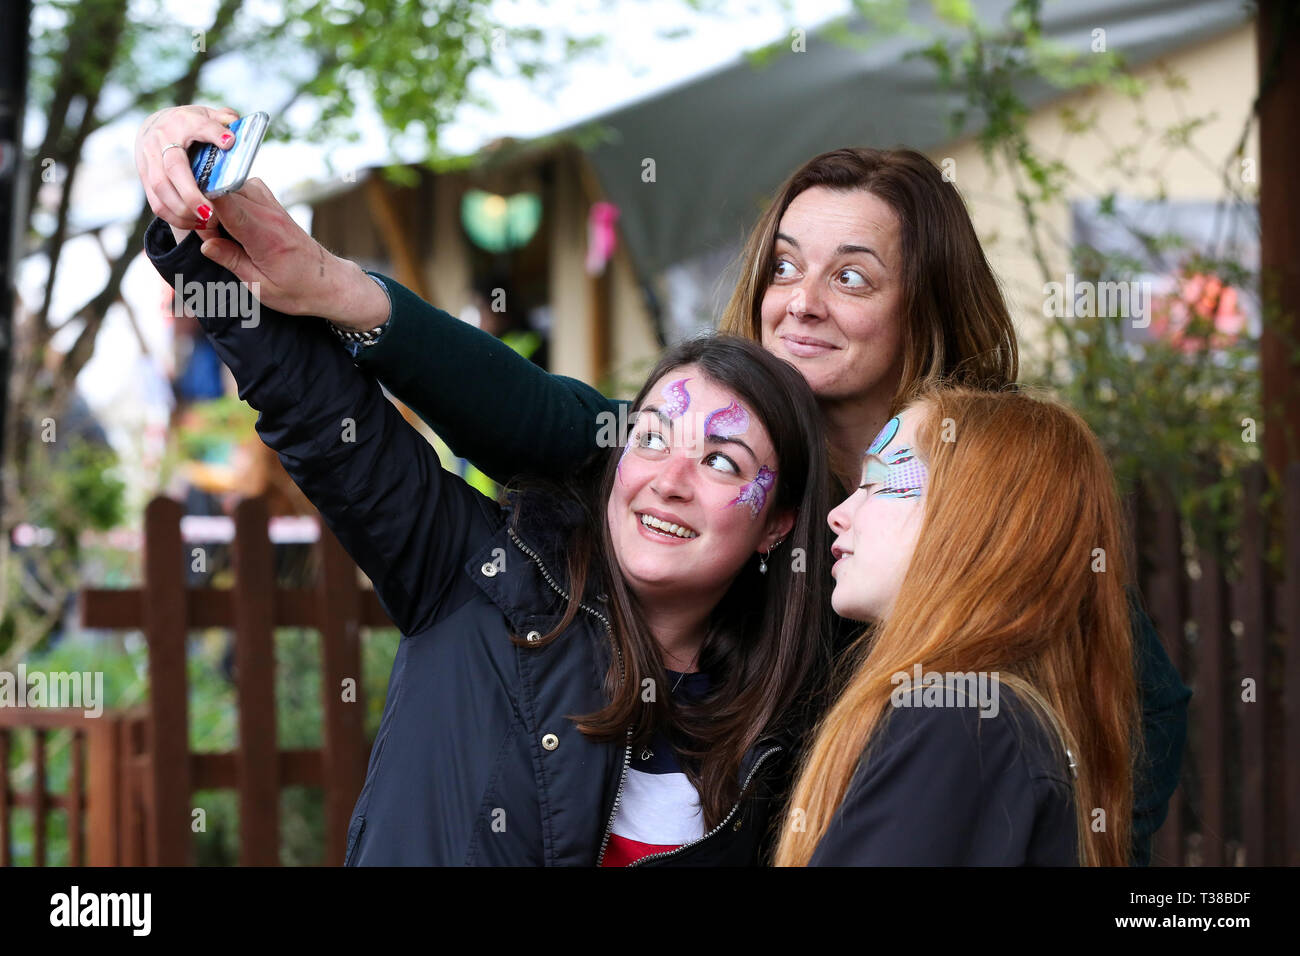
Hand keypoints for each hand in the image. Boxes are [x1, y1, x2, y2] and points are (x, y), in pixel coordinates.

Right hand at [135, 104, 239, 232]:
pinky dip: (175, 218)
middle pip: (173, 168)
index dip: (214, 133)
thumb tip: (234, 125)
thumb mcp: (208, 116)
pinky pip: (156, 203)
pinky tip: (195, 224)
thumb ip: (224, 120)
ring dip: (183, 210)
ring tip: (207, 222)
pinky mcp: (144, 177)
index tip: (230, 143)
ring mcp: (149, 159)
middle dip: (191, 193)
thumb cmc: (190, 125)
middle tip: (210, 213)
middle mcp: (161, 139)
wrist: (154, 127)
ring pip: (160, 189)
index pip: (199, 126)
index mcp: (183, 122)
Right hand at [197, 178, 389, 329]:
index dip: (203, 204)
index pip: (228, 205)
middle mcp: (269, 214)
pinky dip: (229, 197)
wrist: (329, 282)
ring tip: (219, 231)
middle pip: (223, 190)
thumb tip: (204, 244)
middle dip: (205, 207)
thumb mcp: (260, 286)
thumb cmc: (297, 290)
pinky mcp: (272, 203)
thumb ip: (232, 261)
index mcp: (266, 237)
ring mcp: (272, 205)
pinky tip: (229, 220)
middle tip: (208, 237)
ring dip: (217, 202)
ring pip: (231, 184)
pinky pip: (242, 187)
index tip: (190, 217)